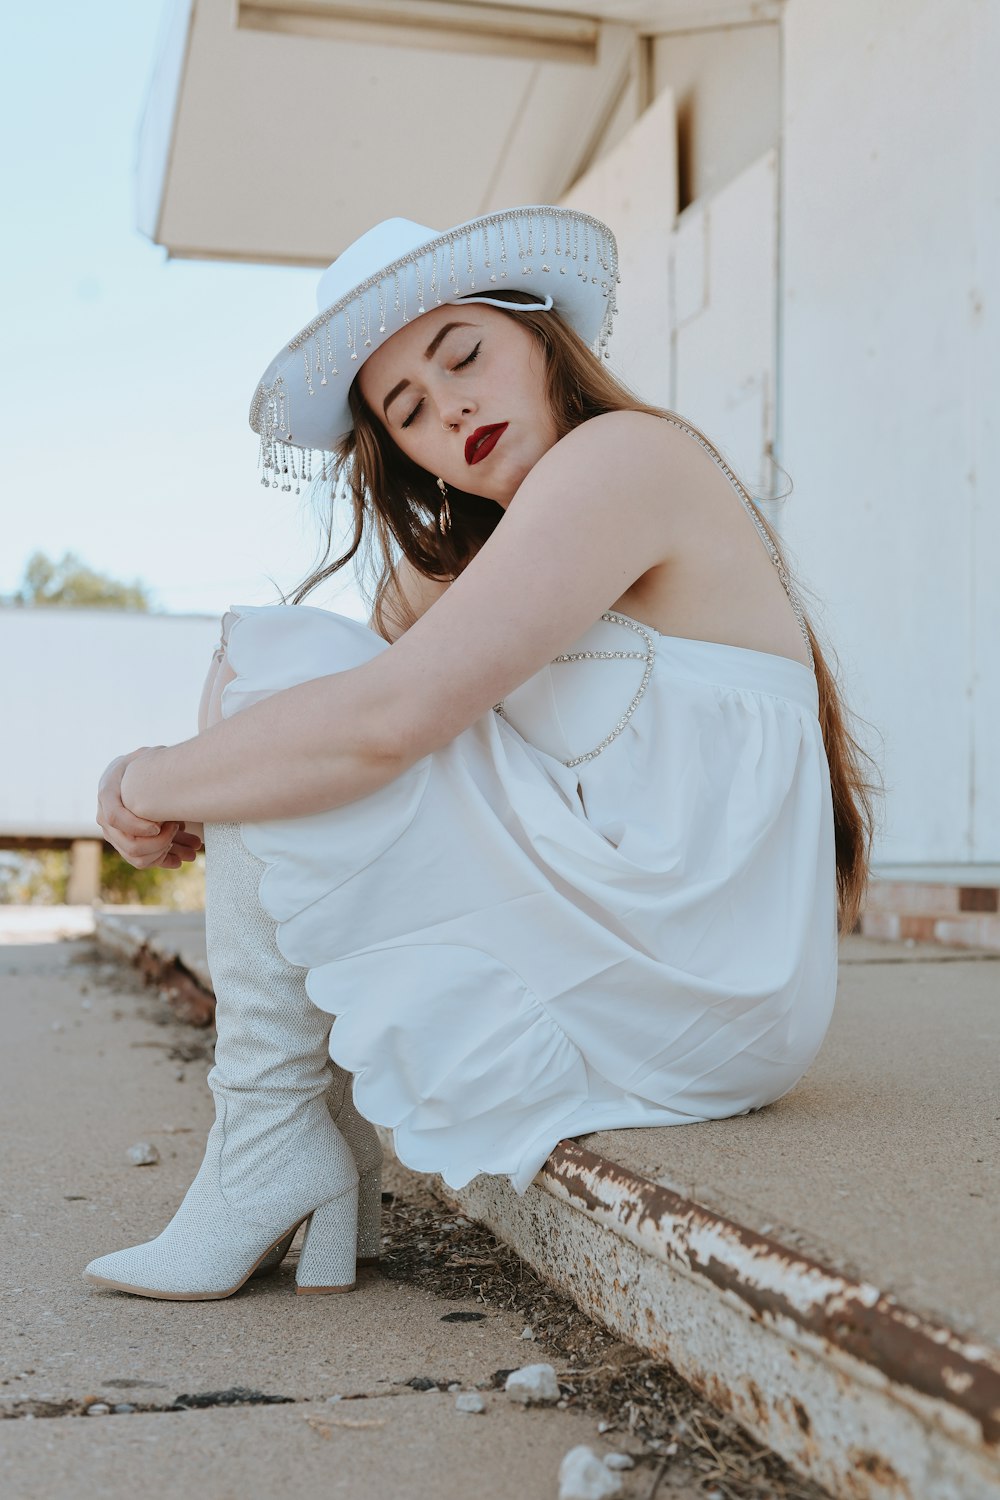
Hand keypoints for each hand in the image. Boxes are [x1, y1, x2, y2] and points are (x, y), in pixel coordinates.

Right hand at [96, 749, 202, 869]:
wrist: (131, 776)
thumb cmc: (141, 763)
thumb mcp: (144, 756)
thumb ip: (149, 759)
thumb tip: (163, 758)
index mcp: (107, 794)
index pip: (115, 817)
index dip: (137, 826)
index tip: (159, 826)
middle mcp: (105, 818)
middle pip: (129, 845)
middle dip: (160, 843)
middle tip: (179, 827)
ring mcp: (114, 833)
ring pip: (137, 858)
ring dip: (167, 855)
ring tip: (192, 849)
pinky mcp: (125, 843)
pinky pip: (143, 861)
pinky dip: (164, 860)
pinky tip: (182, 858)